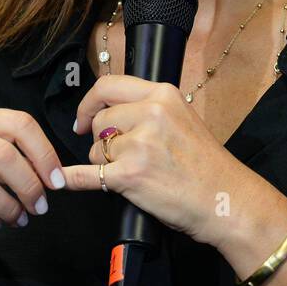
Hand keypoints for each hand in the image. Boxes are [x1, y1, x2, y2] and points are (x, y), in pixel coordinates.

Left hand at [68, 75, 239, 246]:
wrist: (225, 199)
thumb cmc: (207, 165)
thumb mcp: (183, 118)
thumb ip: (150, 109)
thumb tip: (113, 110)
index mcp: (163, 95)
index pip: (108, 86)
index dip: (90, 102)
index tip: (85, 118)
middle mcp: (150, 114)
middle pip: (99, 120)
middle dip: (101, 139)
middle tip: (118, 156)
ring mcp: (139, 145)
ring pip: (95, 149)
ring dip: (104, 163)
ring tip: (133, 173)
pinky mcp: (129, 175)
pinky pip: (87, 175)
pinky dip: (72, 179)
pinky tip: (61, 180)